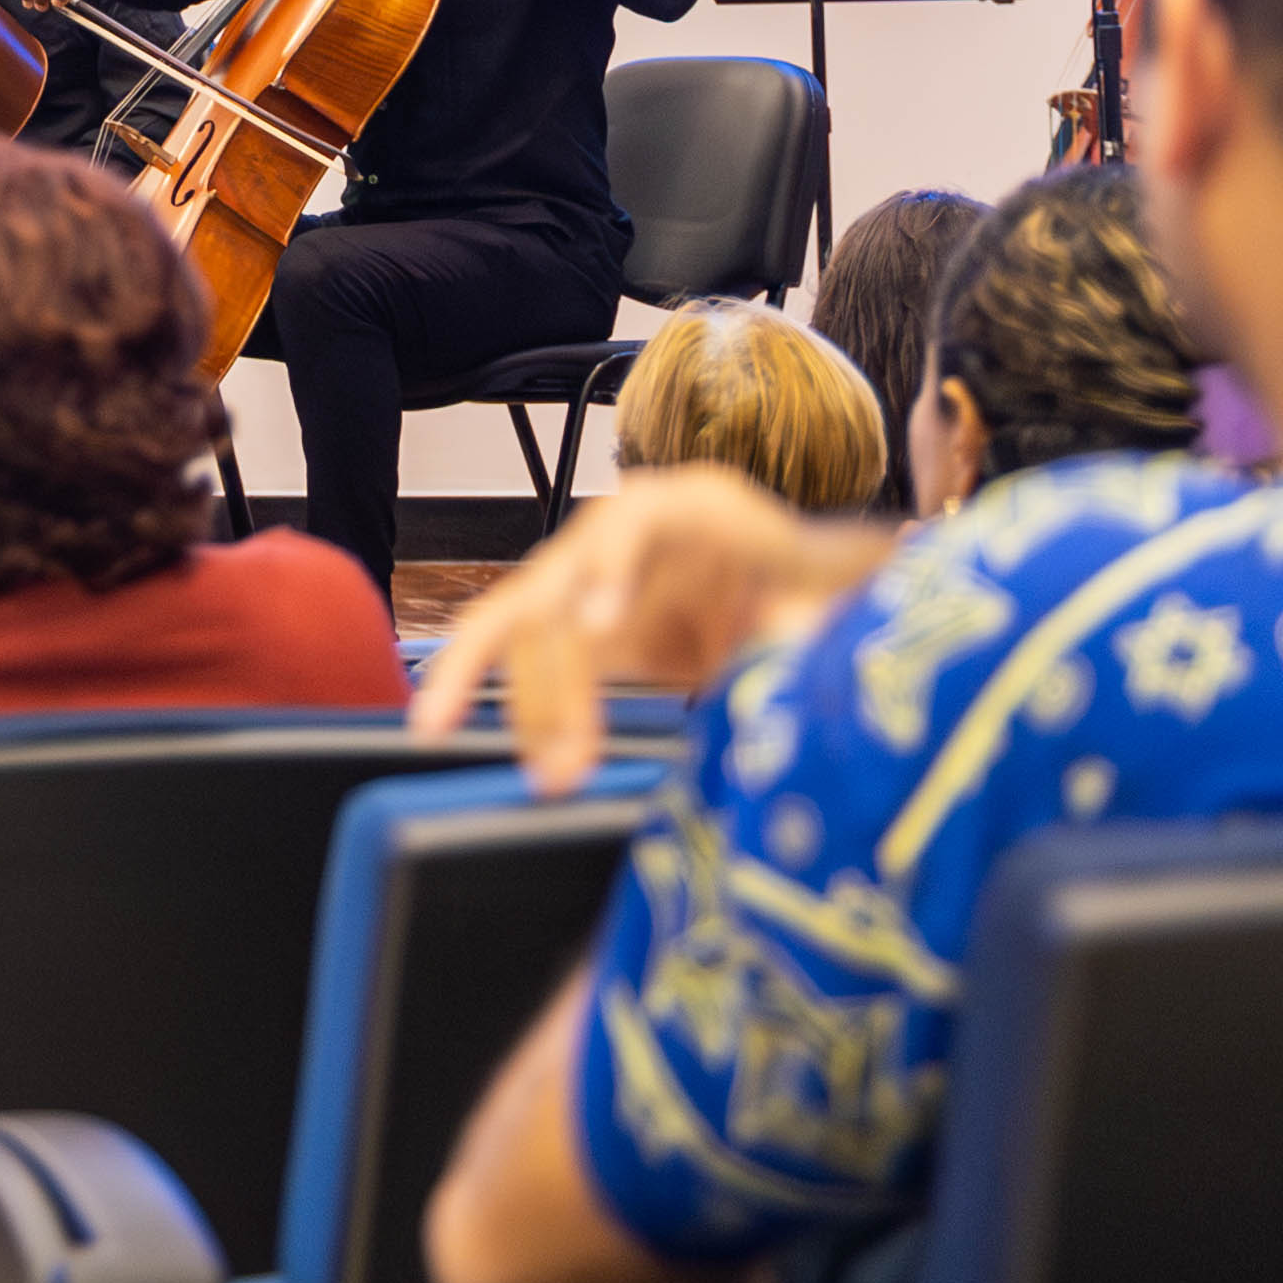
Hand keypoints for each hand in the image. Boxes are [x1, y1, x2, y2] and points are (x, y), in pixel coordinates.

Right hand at [410, 467, 883, 790]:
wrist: (799, 593)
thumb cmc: (810, 581)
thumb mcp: (821, 596)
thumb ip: (803, 622)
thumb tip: (788, 655)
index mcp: (694, 507)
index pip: (635, 519)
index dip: (609, 566)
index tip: (598, 628)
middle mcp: (623, 533)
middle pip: (560, 586)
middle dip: (553, 668)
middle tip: (568, 743)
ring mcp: (592, 580)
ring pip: (527, 627)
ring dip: (532, 703)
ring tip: (553, 775)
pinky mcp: (586, 630)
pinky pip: (525, 657)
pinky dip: (500, 695)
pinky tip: (461, 727)